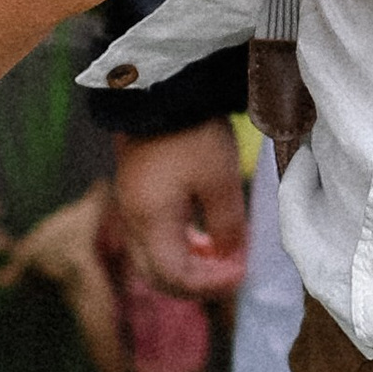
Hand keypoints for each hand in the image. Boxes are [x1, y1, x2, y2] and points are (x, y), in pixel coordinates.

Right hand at [113, 119, 249, 302]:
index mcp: (150, 220)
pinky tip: (203, 236)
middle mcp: (132, 219)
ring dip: (187, 266)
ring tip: (222, 256)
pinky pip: (151, 238)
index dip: (211, 284)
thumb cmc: (191, 133)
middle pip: (157, 276)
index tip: (242, 271)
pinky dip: (178, 247)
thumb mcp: (219, 180)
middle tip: (232, 273)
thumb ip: (227, 225)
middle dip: (197, 284)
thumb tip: (231, 255)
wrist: (160, 87)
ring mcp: (130, 207)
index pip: (175, 277)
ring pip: (152, 259)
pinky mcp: (135, 193)